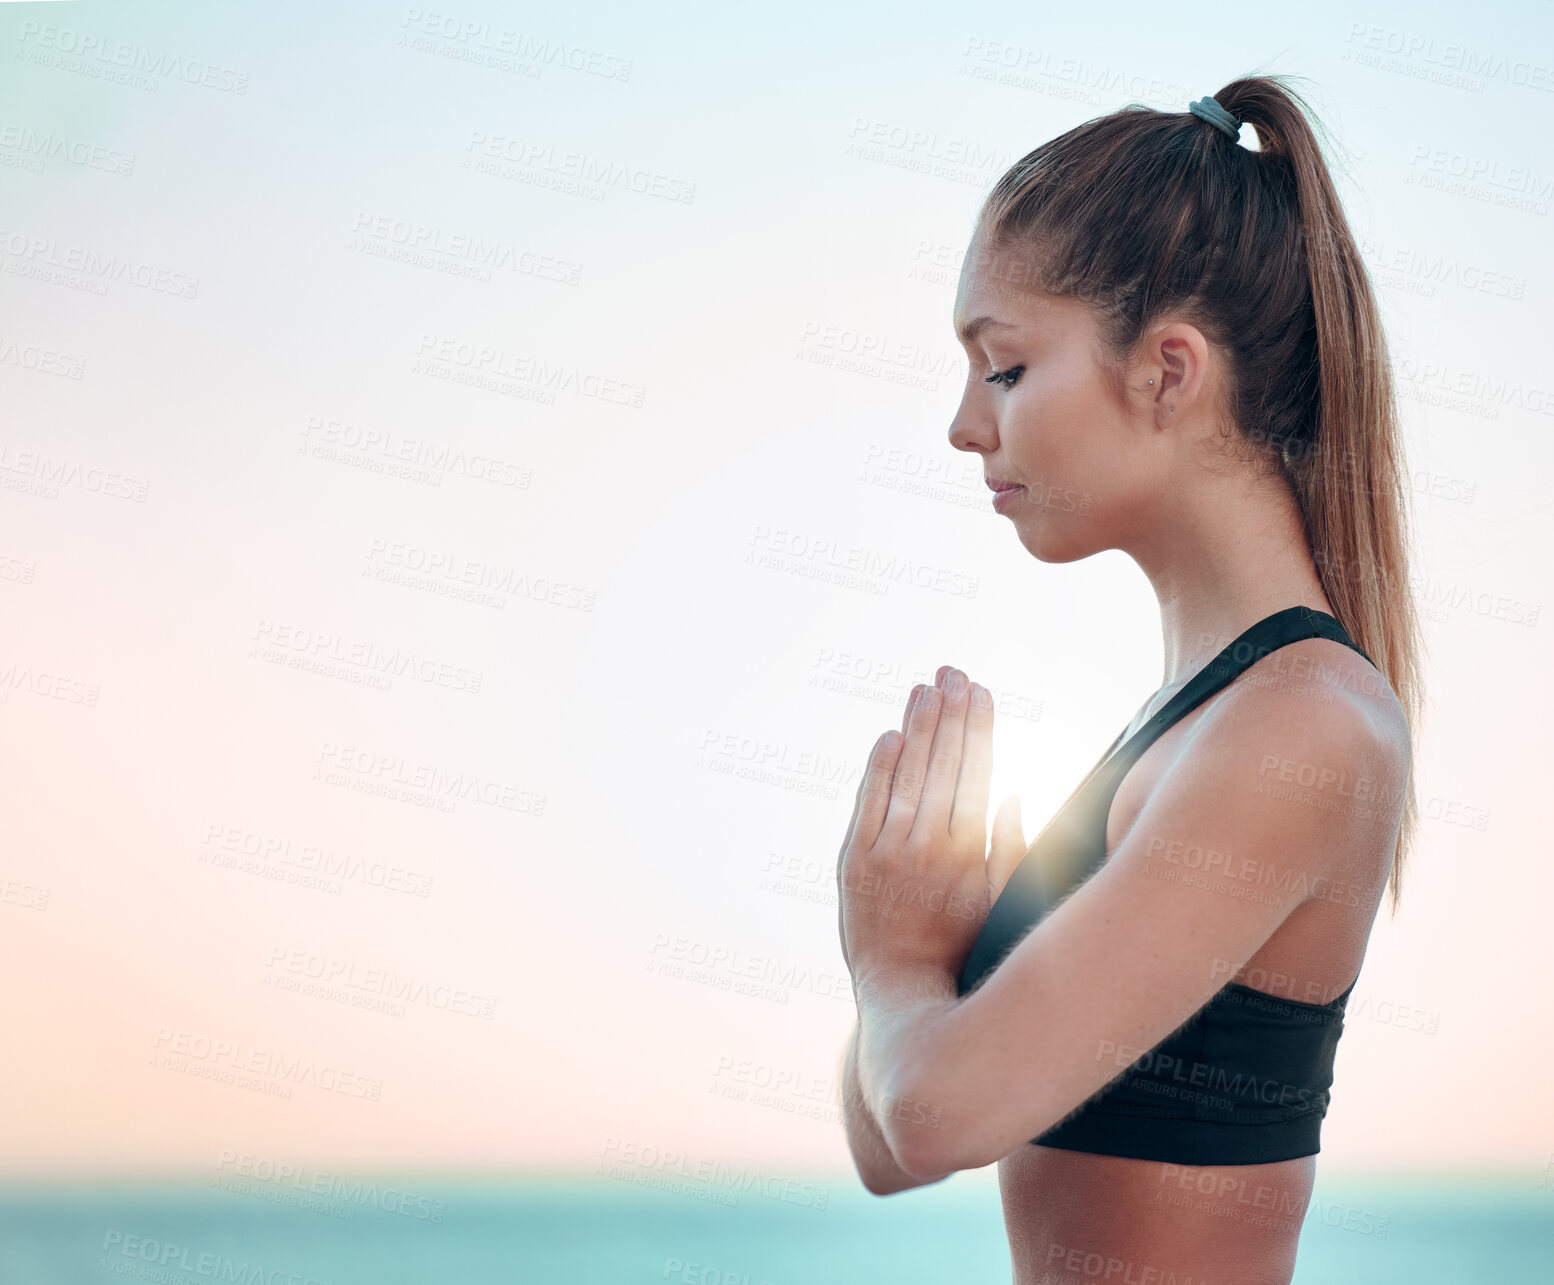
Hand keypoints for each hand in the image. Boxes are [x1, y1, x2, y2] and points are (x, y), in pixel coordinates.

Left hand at [836, 667, 1025, 990]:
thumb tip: (1014, 793)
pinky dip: (879, 766)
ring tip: (926, 687)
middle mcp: (926, 845)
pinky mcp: (852, 860)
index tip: (982, 691)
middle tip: (955, 673)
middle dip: (950, 712)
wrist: (902, 990)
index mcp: (968, 852)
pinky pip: (867, 802)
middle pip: (942, 762)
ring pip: (906, 773)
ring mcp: (886, 850)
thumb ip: (1010, 849)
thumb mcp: (1002, 905)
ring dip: (917, 726)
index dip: (978, 727)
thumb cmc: (963, 950)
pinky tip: (890, 735)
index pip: (976, 772)